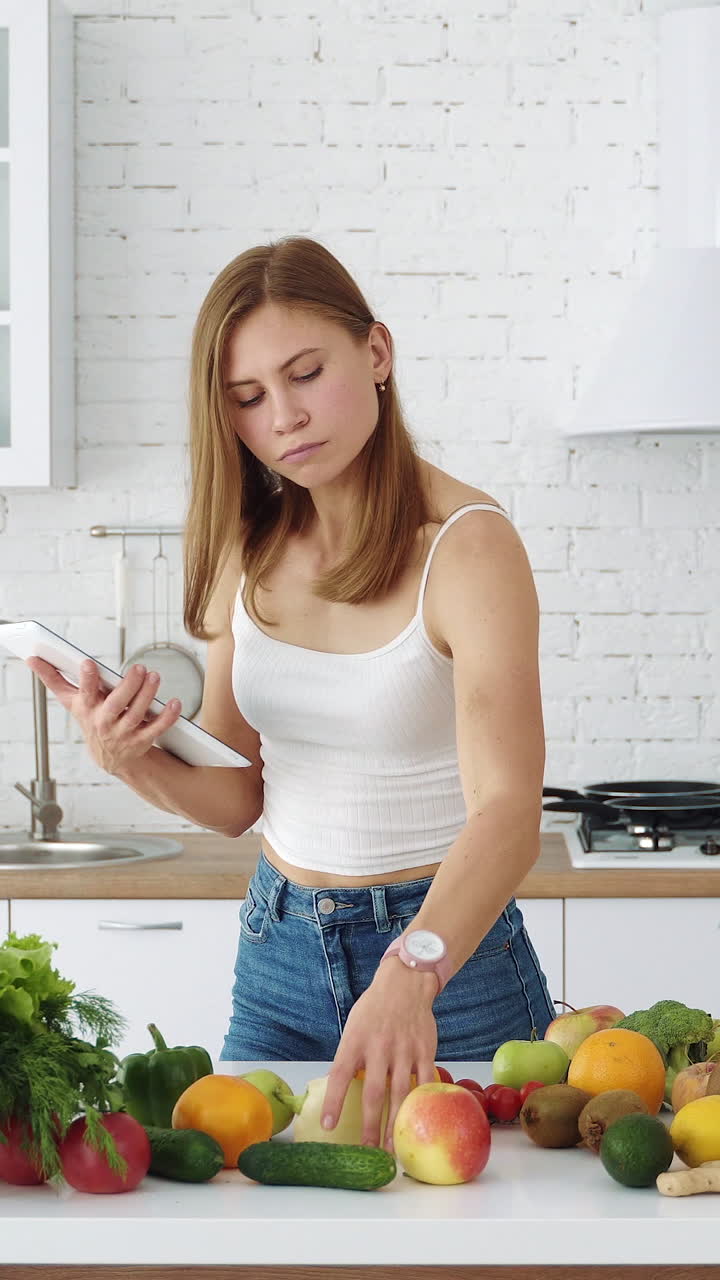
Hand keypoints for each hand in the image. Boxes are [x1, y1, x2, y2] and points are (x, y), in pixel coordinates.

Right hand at [25, 656, 182, 775]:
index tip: (88, 664)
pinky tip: (175, 702)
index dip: (86, 680)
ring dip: (148, 694)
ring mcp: (124, 733)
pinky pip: (156, 728)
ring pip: (137, 714)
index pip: (85, 693)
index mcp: (88, 709)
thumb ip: (53, 679)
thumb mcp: (72, 702)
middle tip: (139, 668)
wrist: (110, 757)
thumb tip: (31, 658)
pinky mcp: (142, 741)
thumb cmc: (92, 718)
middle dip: (128, 686)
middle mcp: (105, 722)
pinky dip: (167, 716)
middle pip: (117, 704)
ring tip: (155, 676)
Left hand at [320, 958, 438, 1151]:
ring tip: (393, 1148)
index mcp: (355, 1041)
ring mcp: (404, 1050)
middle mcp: (379, 1047)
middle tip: (368, 1151)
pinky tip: (421, 1122)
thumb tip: (336, 1090)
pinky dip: (422, 1104)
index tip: (329, 1126)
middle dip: (370, 1125)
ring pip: (400, 1094)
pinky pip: (425, 1083)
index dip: (334, 1102)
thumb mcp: (353, 1028)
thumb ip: (349, 1058)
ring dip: (396, 1124)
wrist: (406, 984)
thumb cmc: (374, 1010)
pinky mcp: (424, 1050)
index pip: (340, 1075)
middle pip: (373, 1093)